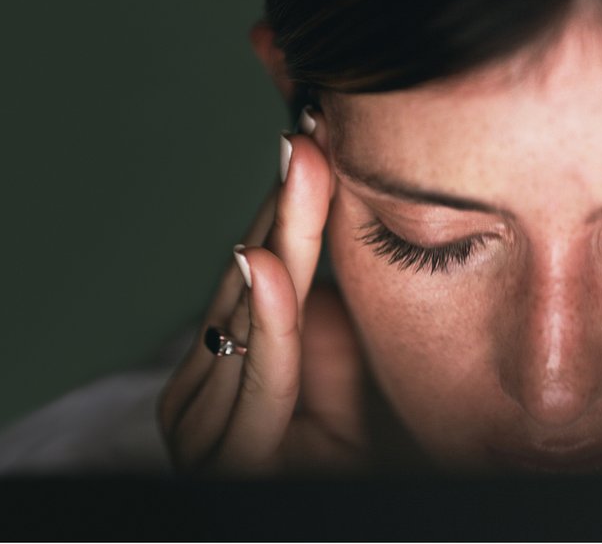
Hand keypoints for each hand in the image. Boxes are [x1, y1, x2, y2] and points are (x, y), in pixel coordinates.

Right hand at [157, 110, 364, 474]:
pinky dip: (268, 323)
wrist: (360, 504)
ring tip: (302, 168)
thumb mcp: (344, 357)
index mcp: (229, 357)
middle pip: (251, 278)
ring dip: (279, 239)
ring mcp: (205, 423)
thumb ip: (322, 307)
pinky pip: (258, 378)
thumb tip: (323, 232)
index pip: (260, 266)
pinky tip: (266, 266)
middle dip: (285, 205)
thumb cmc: (359, 442)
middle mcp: (207, 385)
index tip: (315, 138)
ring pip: (248, 316)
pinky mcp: (227, 457)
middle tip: (311, 133)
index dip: (288, 204)